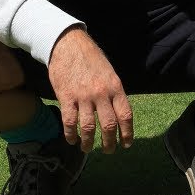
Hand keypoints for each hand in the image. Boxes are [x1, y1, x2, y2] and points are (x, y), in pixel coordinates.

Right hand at [47, 26, 133, 153]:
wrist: (68, 44)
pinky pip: (69, 122)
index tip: (126, 144)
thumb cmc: (90, 58)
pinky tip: (72, 140)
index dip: (127, 132)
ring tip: (88, 149)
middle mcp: (101, 93)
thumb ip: (113, 92)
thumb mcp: (109, 72)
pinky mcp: (66, 97)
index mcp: (115, 87)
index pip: (126, 115)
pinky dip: (71, 134)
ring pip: (89, 127)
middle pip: (109, 124)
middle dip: (110, 142)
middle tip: (108, 151)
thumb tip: (117, 112)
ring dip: (89, 143)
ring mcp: (83, 96)